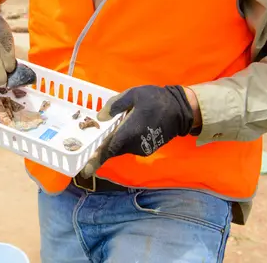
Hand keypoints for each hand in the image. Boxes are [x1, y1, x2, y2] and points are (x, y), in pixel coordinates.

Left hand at [81, 85, 195, 177]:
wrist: (181, 109)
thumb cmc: (156, 99)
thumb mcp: (134, 94)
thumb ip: (115, 105)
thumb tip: (100, 118)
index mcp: (129, 132)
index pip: (109, 149)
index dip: (96, 160)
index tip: (85, 170)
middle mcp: (135, 145)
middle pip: (113, 150)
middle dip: (101, 149)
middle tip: (88, 145)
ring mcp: (142, 149)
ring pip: (121, 148)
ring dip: (113, 143)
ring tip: (106, 132)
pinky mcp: (147, 149)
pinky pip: (129, 147)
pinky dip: (123, 142)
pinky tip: (121, 131)